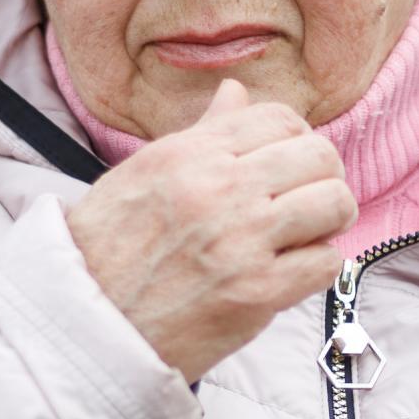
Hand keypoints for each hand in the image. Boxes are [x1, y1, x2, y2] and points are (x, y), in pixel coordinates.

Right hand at [65, 78, 354, 383]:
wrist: (84, 325)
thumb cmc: (105, 249)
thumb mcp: (141, 174)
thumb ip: (199, 134)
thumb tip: (236, 93)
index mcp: (189, 153)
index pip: (280, 118)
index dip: (294, 139)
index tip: (286, 165)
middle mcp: (219, 189)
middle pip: (319, 155)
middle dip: (322, 175)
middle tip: (305, 199)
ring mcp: (242, 241)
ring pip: (334, 203)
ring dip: (328, 219)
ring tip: (306, 234)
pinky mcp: (257, 293)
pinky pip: (325, 262)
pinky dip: (316, 266)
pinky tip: (290, 272)